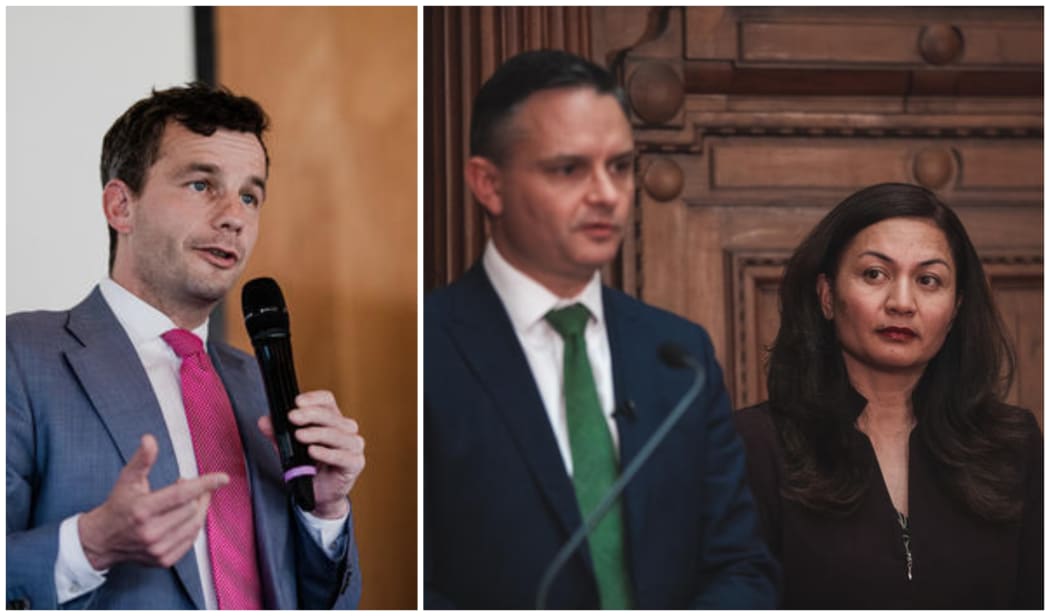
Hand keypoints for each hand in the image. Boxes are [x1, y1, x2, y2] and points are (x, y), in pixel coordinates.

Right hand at [78, 434, 228, 569]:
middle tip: (189, 486)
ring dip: (198, 509)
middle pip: (191, 509)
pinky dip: (194, 526)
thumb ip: (142, 459)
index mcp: (142, 510)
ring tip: (190, 500)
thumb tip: (149, 439)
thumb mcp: (127, 479)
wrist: (102, 540)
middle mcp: (150, 532)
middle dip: (197, 495)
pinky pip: (191, 540)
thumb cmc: (118, 505)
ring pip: (195, 525)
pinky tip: (186, 517)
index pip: (182, 494)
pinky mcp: (163, 560)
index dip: (205, 484)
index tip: (222, 478)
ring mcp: (157, 549)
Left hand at [257, 390, 364, 518]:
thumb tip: (264, 421)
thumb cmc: (309, 466)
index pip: (327, 401)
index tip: (296, 402)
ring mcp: (354, 446)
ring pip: (337, 434)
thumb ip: (277, 434)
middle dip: (310, 415)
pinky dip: (326, 453)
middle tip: (292, 417)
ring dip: (316, 433)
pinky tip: (313, 451)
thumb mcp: (289, 447)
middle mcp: (346, 429)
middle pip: (331, 415)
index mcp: (332, 419)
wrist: (320, 493)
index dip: (313, 399)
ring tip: (299, 436)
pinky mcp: (355, 463)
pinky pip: (342, 456)